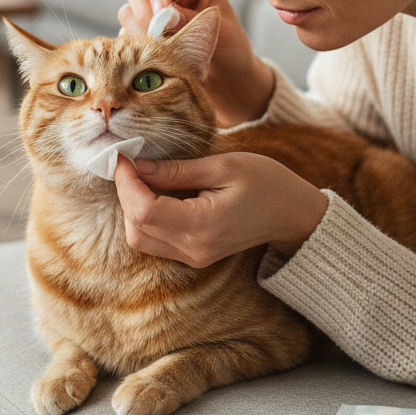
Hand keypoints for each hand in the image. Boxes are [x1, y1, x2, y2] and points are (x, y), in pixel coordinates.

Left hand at [113, 153, 328, 267]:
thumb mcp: (222, 166)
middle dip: (126, 194)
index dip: (126, 183)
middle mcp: (194, 250)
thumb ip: (176, 171)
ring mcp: (193, 257)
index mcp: (203, 226)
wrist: (293, 214)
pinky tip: (159, 192)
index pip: (144, 211)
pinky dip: (147, 216)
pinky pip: (155, 241)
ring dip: (134, 206)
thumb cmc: (266, 183)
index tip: (122, 157)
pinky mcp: (193, 256)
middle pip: (136, 229)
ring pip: (140, 239)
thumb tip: (136, 166)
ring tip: (146, 176)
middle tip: (132, 163)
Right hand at [117, 0, 274, 126]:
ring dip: (139, 32)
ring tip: (161, 53)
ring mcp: (153, 16)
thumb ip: (194, 22)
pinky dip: (134, 47)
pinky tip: (151, 61)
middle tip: (156, 37)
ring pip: (128, 12)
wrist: (227, 82)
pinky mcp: (143, 37)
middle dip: (143, 11)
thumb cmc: (232, 52)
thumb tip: (165, 15)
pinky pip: (126, 36)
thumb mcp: (223, 34)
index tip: (161, 10)